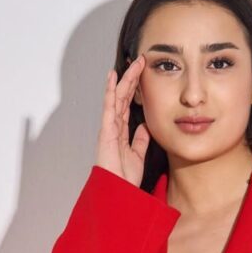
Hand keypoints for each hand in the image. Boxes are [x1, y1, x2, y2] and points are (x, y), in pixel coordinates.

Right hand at [95, 54, 149, 187]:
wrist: (119, 191)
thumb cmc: (125, 177)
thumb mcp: (137, 155)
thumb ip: (140, 140)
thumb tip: (144, 127)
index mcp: (120, 132)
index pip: (127, 104)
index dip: (135, 89)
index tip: (143, 74)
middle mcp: (113, 127)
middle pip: (122, 97)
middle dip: (132, 78)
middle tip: (141, 61)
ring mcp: (109, 127)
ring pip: (117, 97)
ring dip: (125, 79)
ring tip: (134, 63)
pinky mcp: (106, 130)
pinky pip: (109, 106)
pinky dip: (111, 90)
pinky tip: (114, 76)